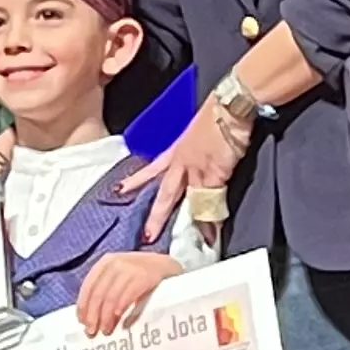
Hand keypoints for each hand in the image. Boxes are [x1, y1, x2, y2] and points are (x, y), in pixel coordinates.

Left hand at [71, 251, 178, 336]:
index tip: (83, 323)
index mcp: (106, 263)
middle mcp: (116, 263)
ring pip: (111, 297)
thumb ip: (106, 290)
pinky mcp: (145, 276)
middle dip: (93, 315)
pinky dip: (121, 311)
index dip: (84, 306)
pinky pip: (127, 297)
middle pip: (98, 293)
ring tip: (107, 331)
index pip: (89, 286)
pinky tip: (121, 323)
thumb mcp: (120, 277)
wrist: (169, 267)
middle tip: (92, 332)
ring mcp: (130, 268)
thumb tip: (89, 317)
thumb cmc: (141, 277)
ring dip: (106, 317)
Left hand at [121, 100, 253, 245]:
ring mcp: (197, 170)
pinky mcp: (214, 175)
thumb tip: (198, 156)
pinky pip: (209, 203)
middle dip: (156, 216)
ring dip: (184, 224)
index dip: (136, 181)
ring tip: (186, 243)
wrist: (230, 105)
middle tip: (147, 235)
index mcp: (177, 150)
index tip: (120, 191)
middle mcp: (183, 162)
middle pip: (165, 194)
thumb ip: (195, 147)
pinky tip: (211, 234)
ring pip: (185, 202)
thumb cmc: (217, 113)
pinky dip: (211, 221)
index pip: (152, 169)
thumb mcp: (198, 130)